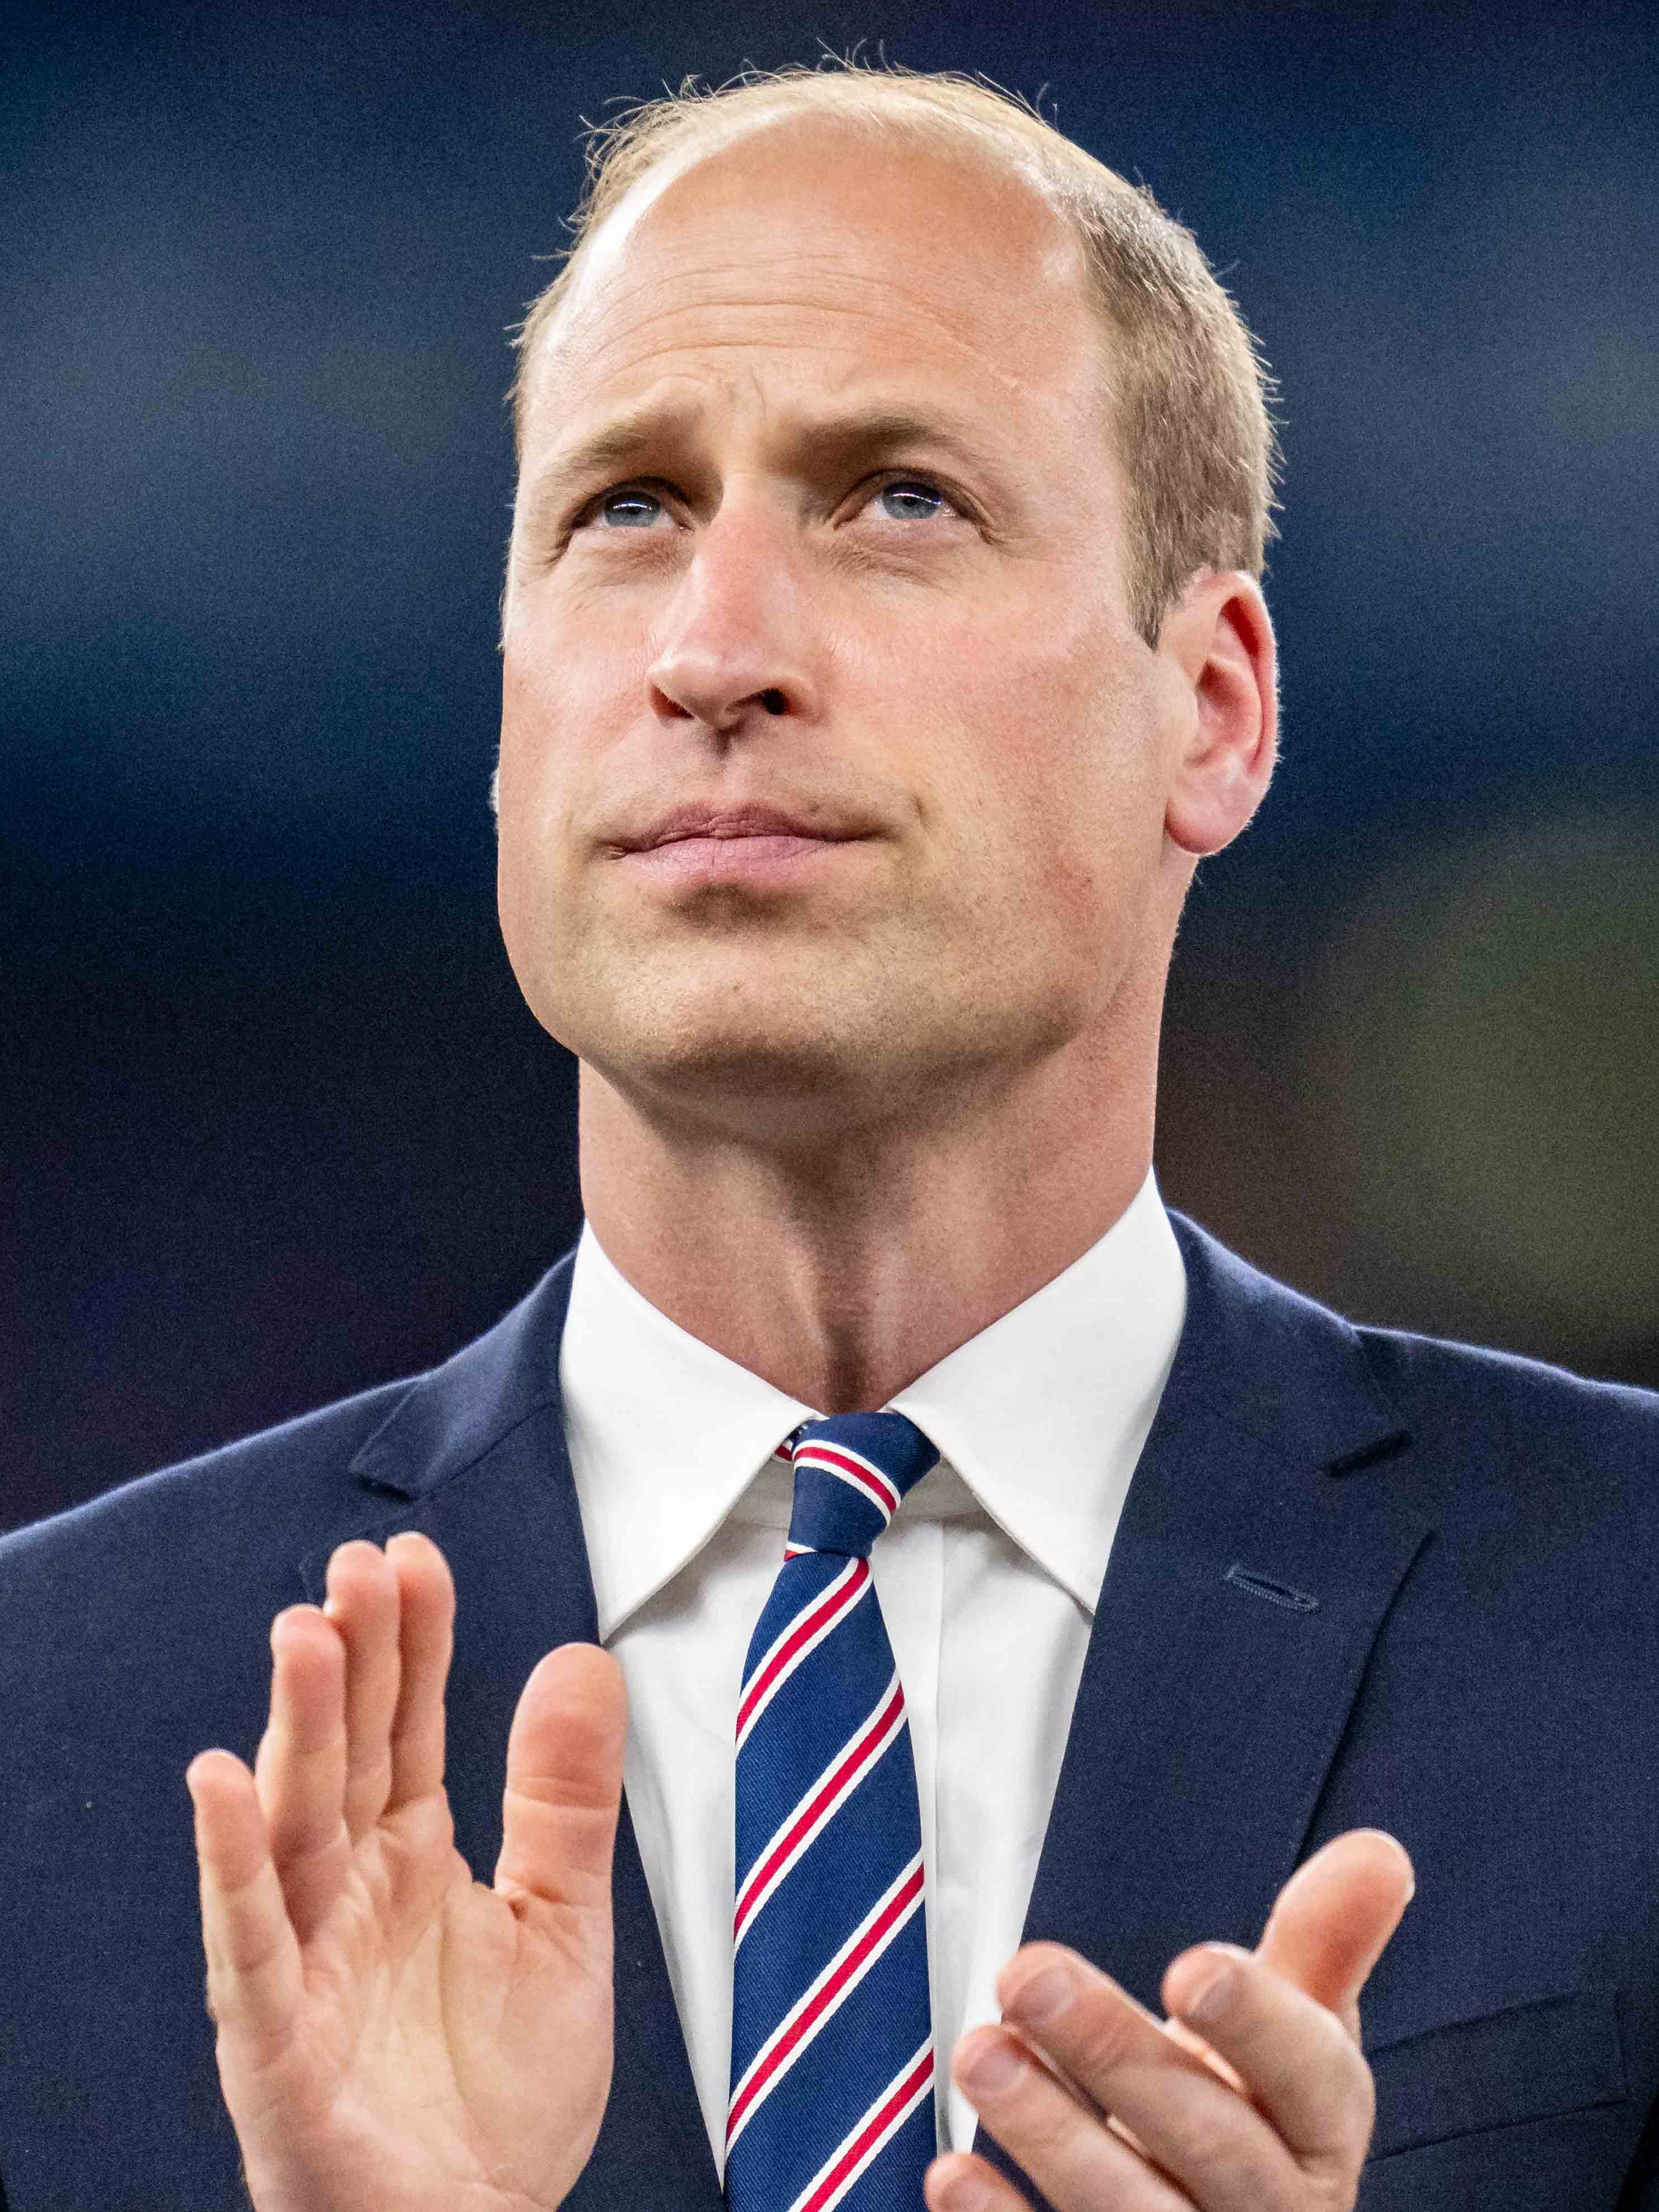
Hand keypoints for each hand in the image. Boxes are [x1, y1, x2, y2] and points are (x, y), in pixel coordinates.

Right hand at [187, 1534, 623, 2211]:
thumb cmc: (499, 2100)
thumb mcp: (563, 1925)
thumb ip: (563, 1799)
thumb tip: (580, 1659)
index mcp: (412, 1859)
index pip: (407, 1727)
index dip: (410, 1645)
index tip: (413, 1559)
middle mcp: (349, 1894)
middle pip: (346, 1755)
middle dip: (350, 1659)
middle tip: (358, 1566)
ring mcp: (305, 1960)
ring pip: (294, 1823)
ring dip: (295, 1729)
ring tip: (305, 1633)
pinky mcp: (275, 2039)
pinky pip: (247, 1941)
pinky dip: (230, 1864)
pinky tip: (219, 1785)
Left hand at [926, 1827, 1413, 2211]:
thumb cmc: (1254, 2119)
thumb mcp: (1296, 2037)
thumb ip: (1323, 1944)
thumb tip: (1380, 1850)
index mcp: (1320, 2134)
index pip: (1312, 2079)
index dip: (1257, 2025)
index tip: (1193, 1967)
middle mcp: (1273, 2211)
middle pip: (1206, 2139)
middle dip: (1115, 2054)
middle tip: (1028, 1973)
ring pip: (1131, 2211)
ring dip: (1050, 2133)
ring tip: (981, 2050)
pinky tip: (954, 2173)